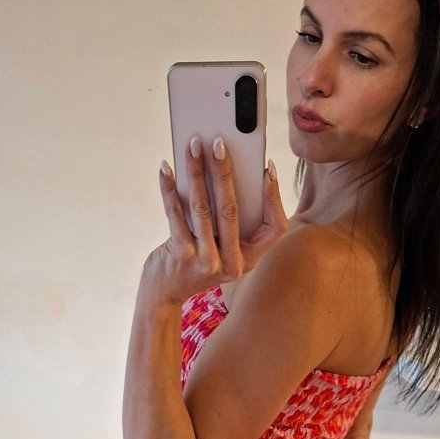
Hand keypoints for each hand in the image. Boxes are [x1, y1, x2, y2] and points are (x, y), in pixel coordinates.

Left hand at [142, 134, 287, 305]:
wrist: (163, 294)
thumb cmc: (194, 263)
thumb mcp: (221, 249)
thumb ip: (229, 222)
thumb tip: (225, 173)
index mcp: (249, 259)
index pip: (275, 227)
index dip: (274, 197)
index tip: (267, 169)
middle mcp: (232, 264)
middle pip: (233, 209)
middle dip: (226, 172)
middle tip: (220, 144)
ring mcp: (207, 262)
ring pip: (204, 208)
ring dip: (197, 173)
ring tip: (193, 148)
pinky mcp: (182, 257)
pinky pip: (176, 215)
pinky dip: (170, 189)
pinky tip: (166, 169)